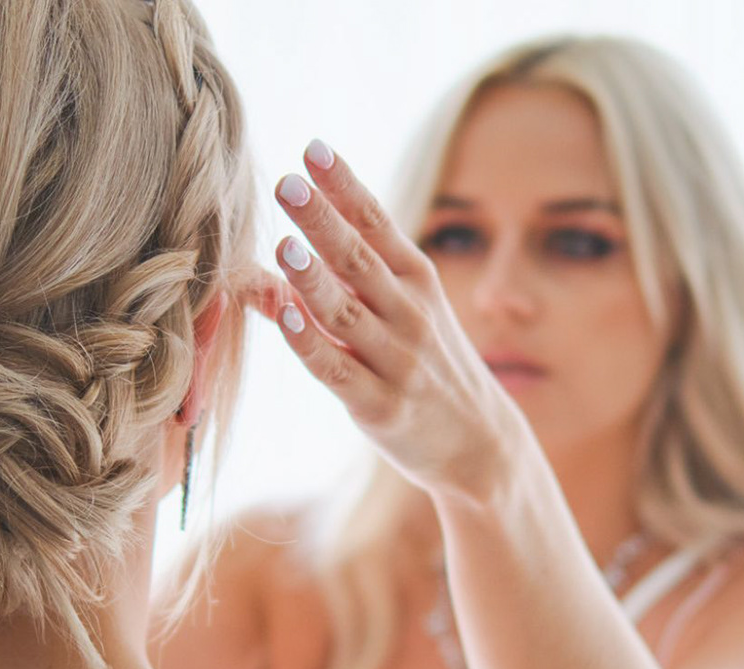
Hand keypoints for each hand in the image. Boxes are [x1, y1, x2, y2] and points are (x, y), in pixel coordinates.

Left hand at [252, 140, 530, 500]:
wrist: (480, 444)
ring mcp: (397, 361)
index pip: (376, 223)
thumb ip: (337, 286)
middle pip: (358, 260)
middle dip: (322, 221)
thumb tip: (263, 261)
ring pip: (346, 315)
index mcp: (416, 280)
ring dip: (314, 280)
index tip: (313, 149)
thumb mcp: (396, 314)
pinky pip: (339, 372)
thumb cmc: (422, 366)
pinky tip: (288, 318)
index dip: (345, 187)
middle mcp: (410, 314)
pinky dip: (312, 345)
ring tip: (284, 244)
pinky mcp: (381, 407)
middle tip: (288, 183)